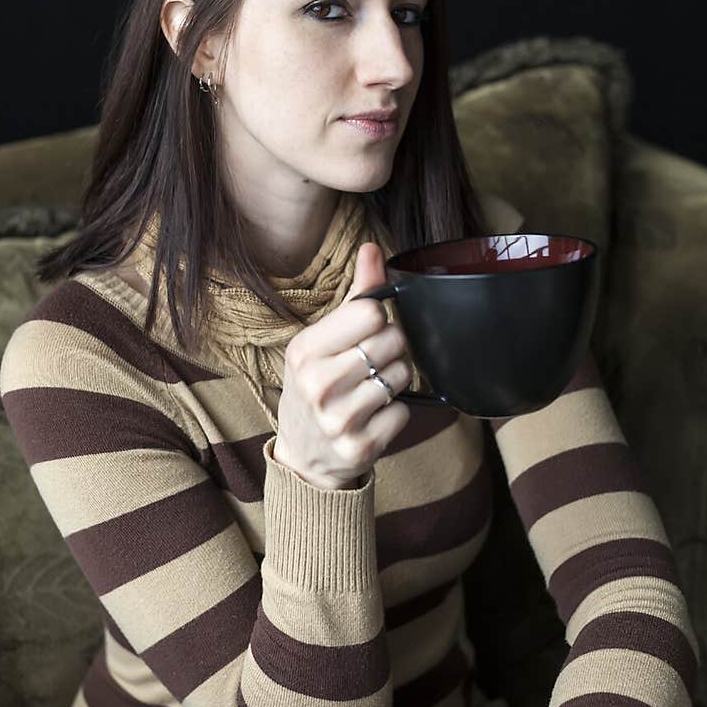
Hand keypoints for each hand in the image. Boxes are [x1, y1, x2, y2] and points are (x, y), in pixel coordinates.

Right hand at [272, 243, 412, 490]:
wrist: (303, 457)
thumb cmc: (315, 388)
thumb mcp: (321, 342)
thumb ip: (354, 297)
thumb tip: (372, 249)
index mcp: (305, 350)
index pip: (370, 312)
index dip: (379, 319)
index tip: (367, 332)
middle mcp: (317, 384)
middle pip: (393, 342)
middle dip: (391, 351)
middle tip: (370, 366)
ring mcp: (338, 419)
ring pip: (401, 376)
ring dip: (395, 382)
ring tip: (369, 392)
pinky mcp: (360, 446)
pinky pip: (403, 412)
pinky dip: (395, 413)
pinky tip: (372, 417)